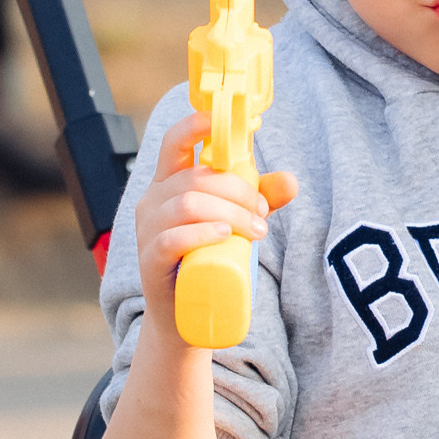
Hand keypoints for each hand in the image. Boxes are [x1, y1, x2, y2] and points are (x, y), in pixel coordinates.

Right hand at [130, 115, 295, 337]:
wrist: (187, 316)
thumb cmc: (208, 260)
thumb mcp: (236, 223)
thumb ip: (260, 199)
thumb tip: (291, 180)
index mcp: (169, 184)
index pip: (174, 142)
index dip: (196, 125)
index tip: (227, 121)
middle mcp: (153, 202)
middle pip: (195, 178)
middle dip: (238, 191)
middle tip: (263, 214)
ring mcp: (148, 231)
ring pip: (187, 203)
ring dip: (230, 213)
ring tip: (254, 231)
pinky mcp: (150, 260)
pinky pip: (171, 238)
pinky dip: (201, 233)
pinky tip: (224, 236)